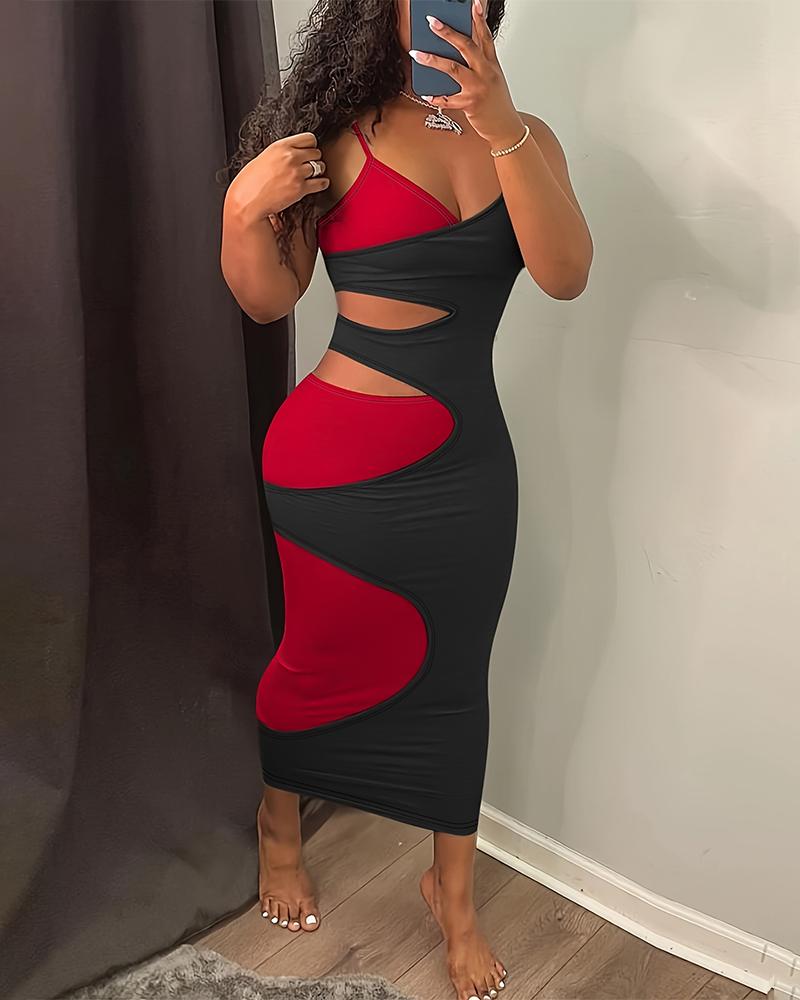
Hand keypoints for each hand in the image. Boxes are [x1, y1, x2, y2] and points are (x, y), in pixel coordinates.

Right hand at [226, 131, 329, 225]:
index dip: (310, 146)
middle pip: (316, 152)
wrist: (248, 201)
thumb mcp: (264, 158)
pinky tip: (318, 184)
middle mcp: (290, 157)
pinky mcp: (300, 188)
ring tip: (313, 175)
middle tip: (309, 165)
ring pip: (320, 167)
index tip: (309, 151)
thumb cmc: (250, 182)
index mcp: (280, 146)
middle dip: (314, 159)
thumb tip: (293, 153)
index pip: (309, 138)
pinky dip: (322, 184)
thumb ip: (281, 153)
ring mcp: (297, 173)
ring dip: (318, 172)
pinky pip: (321, 183)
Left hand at [408, 0, 523, 149]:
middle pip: (466, 46)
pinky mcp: (470, 104)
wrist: (506, 128)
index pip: (485, 36)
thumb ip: (479, 64)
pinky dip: (436, 98)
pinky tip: (426, 95)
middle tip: (431, 21)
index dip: (479, 19)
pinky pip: (449, 100)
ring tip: (417, 53)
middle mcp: (486, 72)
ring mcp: (478, 88)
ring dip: (433, 60)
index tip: (473, 3)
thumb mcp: (493, 79)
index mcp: (492, 64)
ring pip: (453, 69)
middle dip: (447, 32)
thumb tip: (456, 52)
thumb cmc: (497, 104)